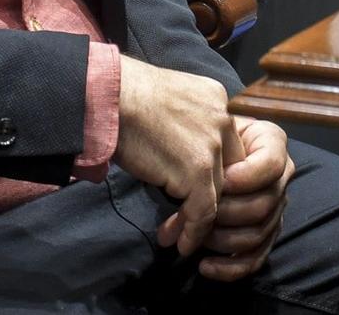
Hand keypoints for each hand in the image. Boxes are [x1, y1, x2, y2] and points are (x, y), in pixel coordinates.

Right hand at [113, 58, 241, 255]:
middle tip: (190, 219)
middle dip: (212, 198)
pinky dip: (194, 231)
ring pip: (218, 194)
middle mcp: (223, 119)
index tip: (192, 193)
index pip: (227, 146)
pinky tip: (182, 242)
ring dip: (199, 221)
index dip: (213, 174)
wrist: (108, 96)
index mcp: (216, 99)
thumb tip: (180, 154)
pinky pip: (204, 210)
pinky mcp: (198, 168)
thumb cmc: (123, 98)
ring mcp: (213, 144)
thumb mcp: (169, 103)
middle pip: (230, 171)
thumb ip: (186, 124)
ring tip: (180, 236)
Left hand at [187, 117, 292, 280]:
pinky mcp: (268, 233)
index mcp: (272, 143)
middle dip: (225, 214)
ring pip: (258, 233)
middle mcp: (282, 176)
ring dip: (222, 240)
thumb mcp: (206, 142)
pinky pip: (256, 258)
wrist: (207, 150)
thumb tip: (180, 217)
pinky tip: (205, 267)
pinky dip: (230, 268)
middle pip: (263, 204)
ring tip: (193, 238)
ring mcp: (277, 207)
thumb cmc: (206, 139)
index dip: (246, 177)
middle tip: (196, 215)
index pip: (272, 164)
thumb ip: (199, 170)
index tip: (219, 181)